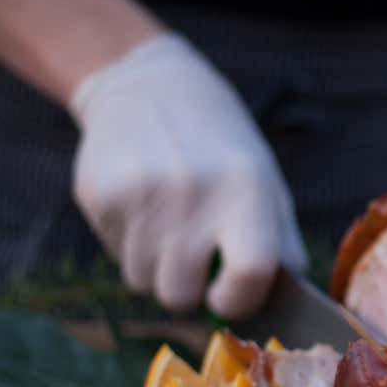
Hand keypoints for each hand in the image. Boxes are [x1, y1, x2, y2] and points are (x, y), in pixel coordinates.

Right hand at [70, 34, 306, 318]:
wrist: (149, 85)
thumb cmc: (222, 148)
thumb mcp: (266, 182)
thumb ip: (281, 244)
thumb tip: (288, 300)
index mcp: (246, 189)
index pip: (249, 274)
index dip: (239, 301)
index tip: (231, 296)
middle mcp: (192, 192)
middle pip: (180, 295)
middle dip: (189, 289)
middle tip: (195, 261)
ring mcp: (140, 194)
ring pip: (142, 281)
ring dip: (157, 268)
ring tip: (169, 225)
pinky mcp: (98, 194)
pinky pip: (114, 255)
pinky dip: (130, 243)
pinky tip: (143, 206)